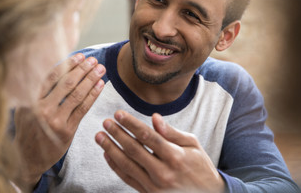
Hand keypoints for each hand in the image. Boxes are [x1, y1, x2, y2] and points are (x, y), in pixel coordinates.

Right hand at [14, 53, 105, 188]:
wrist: (28, 159)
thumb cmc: (29, 129)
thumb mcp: (24, 109)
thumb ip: (36, 91)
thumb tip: (57, 67)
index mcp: (30, 100)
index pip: (52, 76)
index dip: (68, 64)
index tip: (80, 56)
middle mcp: (41, 109)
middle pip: (67, 83)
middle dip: (83, 69)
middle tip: (94, 60)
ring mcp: (55, 121)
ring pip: (77, 95)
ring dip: (91, 80)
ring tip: (101, 70)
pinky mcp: (67, 131)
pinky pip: (83, 109)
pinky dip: (93, 95)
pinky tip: (100, 85)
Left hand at [95, 110, 224, 192]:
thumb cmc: (200, 166)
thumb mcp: (193, 145)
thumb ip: (172, 132)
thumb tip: (155, 117)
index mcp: (175, 156)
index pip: (148, 137)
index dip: (132, 124)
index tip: (118, 114)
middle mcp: (163, 172)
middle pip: (134, 150)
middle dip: (117, 134)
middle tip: (106, 122)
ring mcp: (155, 186)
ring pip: (127, 165)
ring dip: (111, 149)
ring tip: (100, 136)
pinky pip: (128, 179)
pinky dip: (116, 167)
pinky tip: (107, 154)